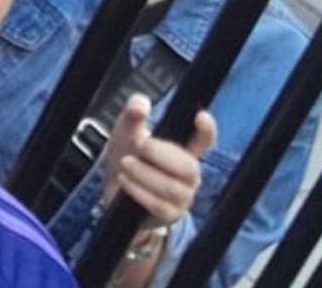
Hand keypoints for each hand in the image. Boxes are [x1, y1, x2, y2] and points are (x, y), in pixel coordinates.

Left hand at [103, 93, 217, 228]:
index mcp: (184, 150)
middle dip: (160, 154)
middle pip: (189, 166)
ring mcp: (183, 197)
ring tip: (125, 163)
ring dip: (144, 173)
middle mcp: (189, 175)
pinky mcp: (170, 214)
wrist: (114, 190)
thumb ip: (132, 114)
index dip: (207, 130)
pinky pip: (159, 205)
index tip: (201, 117)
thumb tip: (140, 106)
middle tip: (138, 145)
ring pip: (171, 188)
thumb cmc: (127, 156)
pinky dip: (138, 190)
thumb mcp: (125, 132)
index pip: (204, 141)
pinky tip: (125, 180)